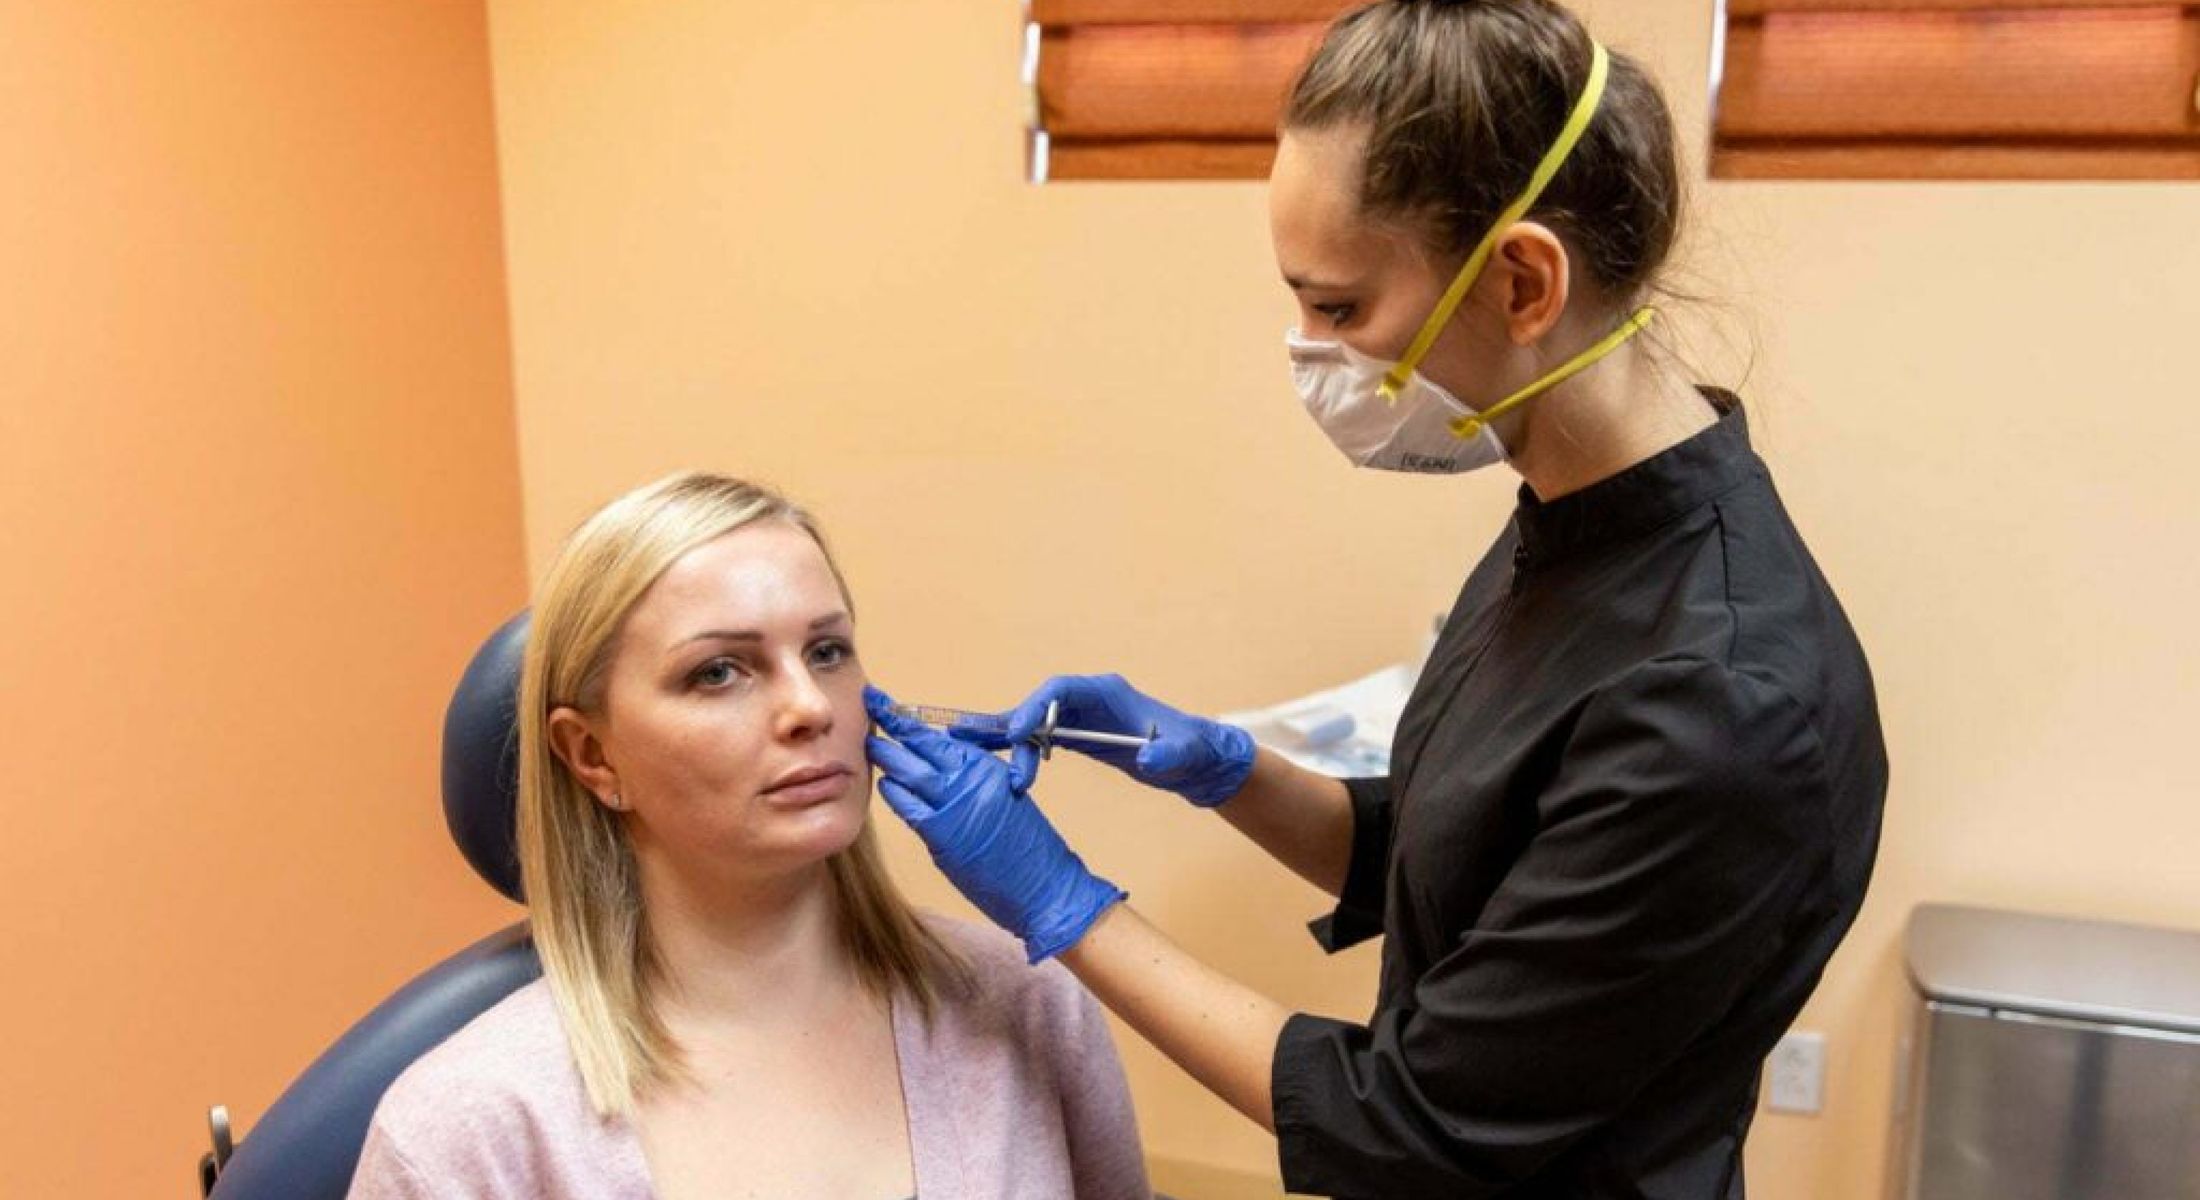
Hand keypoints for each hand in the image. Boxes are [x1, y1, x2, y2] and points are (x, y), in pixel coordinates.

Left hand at [865, 686, 1125, 962]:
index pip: (938, 736)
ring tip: (870, 746)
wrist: (1046, 887)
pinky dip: (894, 794)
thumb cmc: (1029, 851)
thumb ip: (974, 781)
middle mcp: (970, 778)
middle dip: (890, 724)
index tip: (885, 703)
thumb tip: (939, 768)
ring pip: (907, 770)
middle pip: (919, 743)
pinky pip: (908, 806)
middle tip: (869, 708)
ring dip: (886, 758)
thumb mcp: (1006, 801)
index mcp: (987, 767)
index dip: (907, 719)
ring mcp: (955, 804)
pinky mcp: (943, 833)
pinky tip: (886, 785)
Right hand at [971, 674, 1255, 806]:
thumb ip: (1168, 755)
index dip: (1034, 707)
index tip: (1017, 733)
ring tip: (963, 748)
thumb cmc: (1190, 751)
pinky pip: (1037, 737)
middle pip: (1037, 707)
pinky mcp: (1077, 735)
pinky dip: (1015, 747)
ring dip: (1003, 736)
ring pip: (1032, 722)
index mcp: (1107, 692)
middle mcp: (1087, 699)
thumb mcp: (1183, 754)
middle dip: (1008, 726)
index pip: (1060, 690)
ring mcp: (1079, 717)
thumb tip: (1147, 758)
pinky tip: (989, 759)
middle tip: (976, 749)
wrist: (1195, 760)